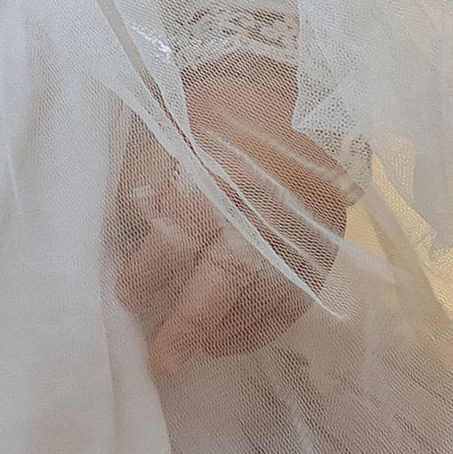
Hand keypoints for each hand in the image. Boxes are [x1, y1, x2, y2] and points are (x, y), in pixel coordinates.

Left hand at [113, 52, 351, 377]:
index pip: (184, 228)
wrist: (284, 91)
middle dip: (189, 322)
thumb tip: (129, 250)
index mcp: (226, 166)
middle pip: (229, 272)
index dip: (153, 267)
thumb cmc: (211, 118)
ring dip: (224, 329)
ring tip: (188, 352)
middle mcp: (271, 201)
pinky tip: (226, 343)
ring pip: (265, 292)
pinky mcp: (326, 242)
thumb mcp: (167, 137)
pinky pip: (296, 298)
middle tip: (159, 362)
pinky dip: (261, 328)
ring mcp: (304, 226)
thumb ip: (146, 191)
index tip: (126, 296)